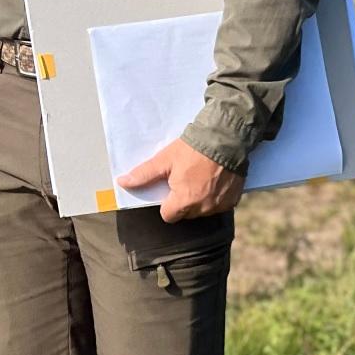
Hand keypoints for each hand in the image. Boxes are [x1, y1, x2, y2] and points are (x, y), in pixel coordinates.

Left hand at [116, 138, 245, 222]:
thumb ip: (144, 175)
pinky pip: (218, 205)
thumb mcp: (165, 160)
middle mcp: (203, 209)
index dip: (166, 202)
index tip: (170, 187)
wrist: (227, 138)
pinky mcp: (232, 201)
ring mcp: (219, 206)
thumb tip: (122, 183)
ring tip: (200, 177)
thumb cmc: (194, 149)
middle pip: (185, 214)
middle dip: (182, 200)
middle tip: (185, 178)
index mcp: (184, 202)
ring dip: (199, 200)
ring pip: (202, 210)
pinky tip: (214, 180)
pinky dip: (215, 197)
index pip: (168, 215)